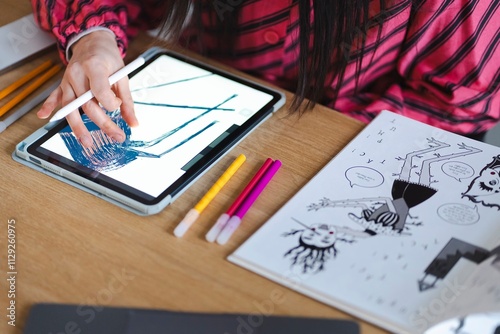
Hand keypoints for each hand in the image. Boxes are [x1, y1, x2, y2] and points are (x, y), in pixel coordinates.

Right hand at [37, 30, 137, 146]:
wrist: (92, 42)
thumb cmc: (108, 59)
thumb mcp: (123, 76)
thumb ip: (127, 101)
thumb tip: (134, 124)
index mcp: (94, 66)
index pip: (100, 90)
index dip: (111, 103)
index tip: (118, 106)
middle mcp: (77, 73)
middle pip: (87, 104)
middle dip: (102, 123)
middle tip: (117, 137)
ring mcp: (67, 79)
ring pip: (70, 106)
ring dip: (78, 126)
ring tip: (87, 142)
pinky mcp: (62, 84)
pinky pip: (54, 96)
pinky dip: (48, 106)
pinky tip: (44, 116)